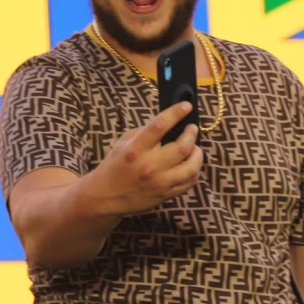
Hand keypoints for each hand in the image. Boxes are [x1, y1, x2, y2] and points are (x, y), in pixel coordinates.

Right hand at [80, 101, 202, 217]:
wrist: (106, 197)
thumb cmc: (114, 166)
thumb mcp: (123, 143)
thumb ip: (145, 132)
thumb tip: (168, 123)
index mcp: (136, 149)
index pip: (160, 126)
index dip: (176, 113)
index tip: (186, 106)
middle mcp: (150, 166)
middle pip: (182, 147)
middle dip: (191, 134)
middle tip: (192, 129)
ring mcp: (160, 183)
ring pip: (191, 167)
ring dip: (197, 153)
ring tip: (195, 147)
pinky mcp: (166, 195)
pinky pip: (189, 182)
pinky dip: (194, 170)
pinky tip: (190, 164)